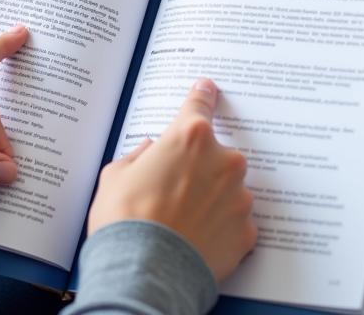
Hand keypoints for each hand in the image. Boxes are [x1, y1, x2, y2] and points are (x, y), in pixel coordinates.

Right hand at [87, 80, 255, 280]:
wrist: (144, 275)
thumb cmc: (124, 219)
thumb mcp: (116, 175)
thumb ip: (139, 155)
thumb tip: (151, 152)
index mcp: (190, 136)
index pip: (201, 103)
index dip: (203, 95)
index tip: (208, 89)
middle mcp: (223, 160)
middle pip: (217, 152)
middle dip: (201, 165)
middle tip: (174, 188)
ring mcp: (239, 196)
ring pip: (229, 188)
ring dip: (213, 197)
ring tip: (184, 221)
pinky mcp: (247, 231)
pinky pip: (236, 220)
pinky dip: (222, 226)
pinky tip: (198, 239)